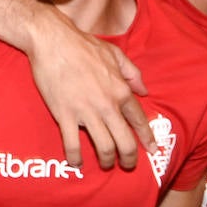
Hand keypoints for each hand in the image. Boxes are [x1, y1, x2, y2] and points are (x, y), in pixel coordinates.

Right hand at [26, 11, 151, 168]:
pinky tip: (76, 163)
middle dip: (129, 158)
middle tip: (128, 165)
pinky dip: (75, 157)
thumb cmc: (83, 45)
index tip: (152, 149)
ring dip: (106, 160)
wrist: (53, 42)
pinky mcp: (65, 116)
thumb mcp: (115, 53)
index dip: (147, 137)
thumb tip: (144, 90)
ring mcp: (86, 112)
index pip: (139, 120)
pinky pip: (73, 144)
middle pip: (125, 141)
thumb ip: (132, 73)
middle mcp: (107, 105)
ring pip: (104, 147)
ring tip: (105, 164)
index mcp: (120, 90)